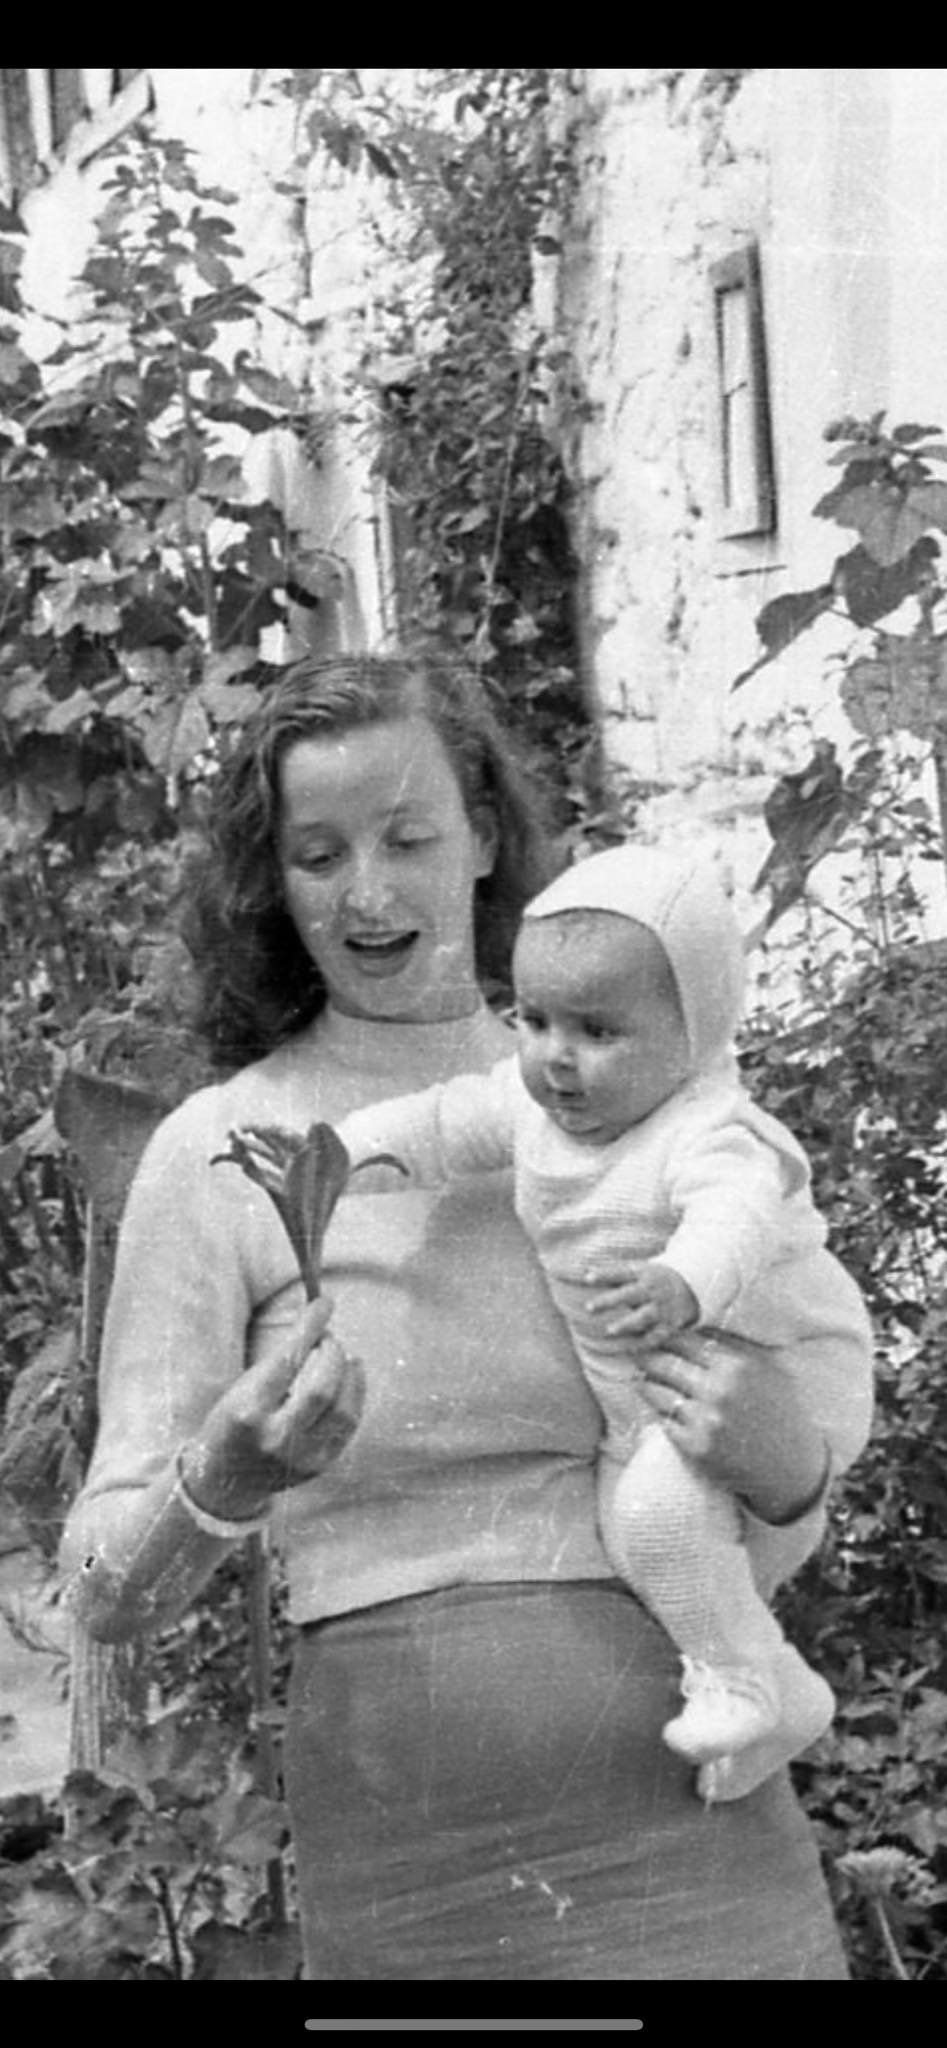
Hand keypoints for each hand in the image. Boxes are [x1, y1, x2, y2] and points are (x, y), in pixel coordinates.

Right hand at [180, 1297, 364, 1520]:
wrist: (224, 1480)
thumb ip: (281, 1363)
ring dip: (351, 1375)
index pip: (288, 1360)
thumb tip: (320, 1323)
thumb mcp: (242, 1389)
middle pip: (323, 1389)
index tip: (324, 1303)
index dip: (310, 1327)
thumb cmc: (233, 1421)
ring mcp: (301, 1457)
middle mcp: (276, 1437)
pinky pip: (348, 1426)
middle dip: (333, 1354)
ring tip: (345, 1358)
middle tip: (329, 1339)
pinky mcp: (320, 1466)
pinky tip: (352, 1379)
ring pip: (344, 1410)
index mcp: (249, 1411)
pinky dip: (355, 1397)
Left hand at [589, 1260, 697, 1350]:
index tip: (587, 1278)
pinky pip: (652, 1338)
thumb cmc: (652, 1279)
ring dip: (626, 1324)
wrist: (689, 1289)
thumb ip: (615, 1274)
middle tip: (589, 1307)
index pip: (622, 1272)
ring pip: (643, 1317)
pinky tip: (622, 1350)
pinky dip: (638, 1345)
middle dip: (610, 1301)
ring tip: (609, 1330)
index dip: (605, 1275)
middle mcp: (652, 1291)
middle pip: (631, 1294)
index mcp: (643, 1273)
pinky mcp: (667, 1327)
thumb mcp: (639, 1270)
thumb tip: (583, 1276)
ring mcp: (660, 1309)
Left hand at [636, 1329, 830, 1523]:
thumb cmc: (779, 1412)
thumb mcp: (767, 1369)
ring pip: (655, 1391)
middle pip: (663, 1362)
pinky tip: (662, 1408)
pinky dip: (659, 1412)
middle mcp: (719, 1391)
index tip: (655, 1337)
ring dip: (647, 1384)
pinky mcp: (695, 1447)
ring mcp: (705, 1420)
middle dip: (647, 1358)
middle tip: (638, 1356)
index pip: (683, 1340)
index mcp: (736, 1365)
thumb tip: (694, 1326)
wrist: (791, 1466)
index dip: (665, 1337)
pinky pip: (662, 1421)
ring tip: (644, 1380)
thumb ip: (733, 1345)